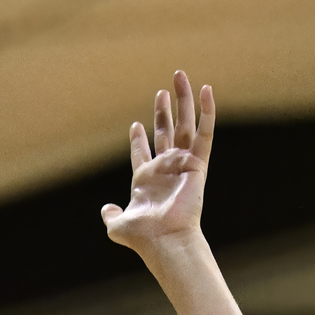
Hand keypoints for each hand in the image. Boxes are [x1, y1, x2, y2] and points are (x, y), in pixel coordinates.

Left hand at [101, 70, 213, 252]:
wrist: (164, 239)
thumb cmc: (143, 236)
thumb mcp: (118, 225)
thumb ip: (111, 216)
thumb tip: (107, 210)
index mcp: (146, 180)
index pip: (143, 153)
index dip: (138, 139)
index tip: (136, 125)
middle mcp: (165, 169)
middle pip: (166, 132)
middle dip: (164, 111)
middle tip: (163, 90)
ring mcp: (182, 164)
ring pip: (185, 125)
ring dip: (184, 100)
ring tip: (180, 75)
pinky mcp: (198, 164)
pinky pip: (205, 133)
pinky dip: (207, 112)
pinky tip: (207, 90)